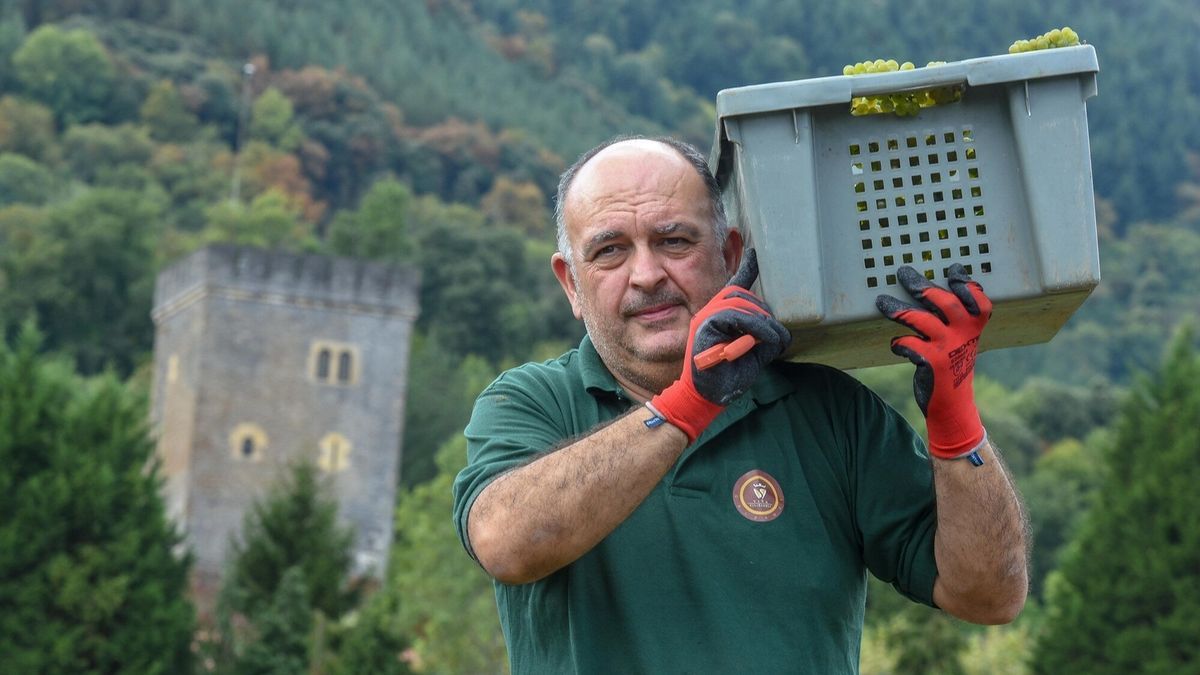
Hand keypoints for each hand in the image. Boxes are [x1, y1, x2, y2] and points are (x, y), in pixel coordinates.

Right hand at [650, 249, 791, 442]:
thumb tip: (779, 331)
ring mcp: (706, 316)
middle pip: (743, 294)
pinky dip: (755, 327)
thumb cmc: (729, 376)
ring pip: (741, 302)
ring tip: (768, 341)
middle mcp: (712, 310)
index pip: (735, 285)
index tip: (754, 253)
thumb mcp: (755, 354)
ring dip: (762, 322)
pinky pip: (736, 316)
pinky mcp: (705, 325)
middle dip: (764, 314)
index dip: (746, 268)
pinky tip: (761, 340)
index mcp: (722, 315)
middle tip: (772, 338)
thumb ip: (766, 337)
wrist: (708, 396)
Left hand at [875, 264, 991, 457]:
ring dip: (899, 309)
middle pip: (945, 302)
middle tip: (903, 273)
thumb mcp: (961, 339)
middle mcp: (964, 334)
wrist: (953, 403)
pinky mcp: (931, 364)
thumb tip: (927, 287)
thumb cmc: (952, 363)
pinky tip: (896, 345)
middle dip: (922, 286)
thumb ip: (951, 315)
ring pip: (921, 320)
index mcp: (974, 326)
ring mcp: (947, 348)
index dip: (966, 284)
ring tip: (881, 301)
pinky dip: (900, 343)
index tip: (952, 270)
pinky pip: (909, 345)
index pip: (977, 299)